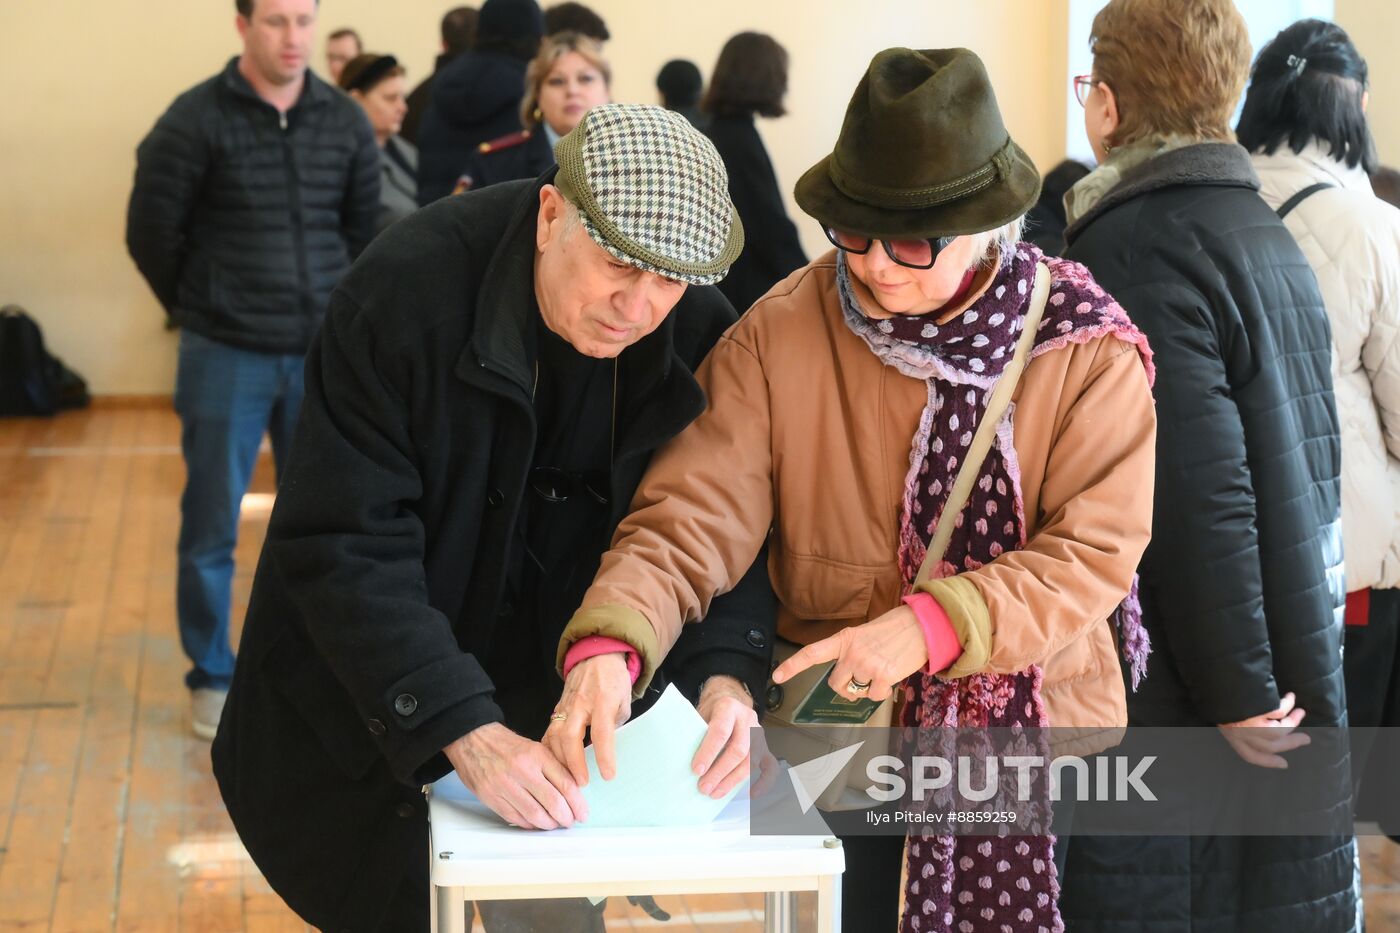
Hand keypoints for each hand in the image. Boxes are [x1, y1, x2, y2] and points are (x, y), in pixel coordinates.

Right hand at [444, 723, 586, 829]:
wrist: (471, 739)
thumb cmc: (504, 744)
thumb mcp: (533, 747)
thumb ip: (552, 766)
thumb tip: (572, 790)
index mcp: (536, 755)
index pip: (565, 784)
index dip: (578, 803)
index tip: (582, 811)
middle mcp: (522, 770)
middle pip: (553, 802)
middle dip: (566, 817)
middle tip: (571, 821)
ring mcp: (505, 785)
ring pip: (535, 814)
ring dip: (549, 824)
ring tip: (555, 824)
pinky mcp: (491, 797)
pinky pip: (516, 818)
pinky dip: (529, 824)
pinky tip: (536, 823)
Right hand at [542, 653, 632, 785]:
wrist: (595, 656)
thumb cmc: (614, 679)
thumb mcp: (624, 699)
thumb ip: (616, 723)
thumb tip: (608, 748)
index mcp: (602, 700)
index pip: (602, 731)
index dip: (604, 755)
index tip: (608, 775)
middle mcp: (580, 703)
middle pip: (570, 736)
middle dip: (574, 762)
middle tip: (581, 782)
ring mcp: (565, 706)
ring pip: (555, 735)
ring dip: (560, 760)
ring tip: (567, 779)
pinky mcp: (557, 709)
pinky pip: (549, 732)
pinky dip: (549, 750)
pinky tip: (552, 765)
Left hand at [691, 675, 778, 799]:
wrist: (729, 701)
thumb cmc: (712, 712)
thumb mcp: (701, 714)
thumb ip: (697, 734)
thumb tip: (684, 762)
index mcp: (729, 707)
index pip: (721, 731)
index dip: (709, 752)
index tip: (697, 770)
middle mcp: (748, 720)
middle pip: (738, 749)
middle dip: (720, 772)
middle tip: (704, 787)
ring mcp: (759, 734)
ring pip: (751, 761)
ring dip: (733, 780)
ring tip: (716, 792)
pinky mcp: (766, 748)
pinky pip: (770, 767)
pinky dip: (763, 782)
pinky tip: (751, 793)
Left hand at [770, 606, 926, 701]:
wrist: (922, 625)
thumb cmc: (894, 629)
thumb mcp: (865, 634)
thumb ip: (851, 651)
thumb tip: (848, 677)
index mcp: (844, 639)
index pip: (812, 653)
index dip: (793, 666)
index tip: (777, 677)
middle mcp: (852, 652)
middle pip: (835, 683)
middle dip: (846, 686)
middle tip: (862, 677)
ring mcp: (866, 665)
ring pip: (854, 691)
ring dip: (865, 688)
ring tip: (880, 671)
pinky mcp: (882, 676)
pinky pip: (872, 697)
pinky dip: (881, 692)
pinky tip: (890, 676)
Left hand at [1218, 692, 1309, 768]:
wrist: (1215, 678)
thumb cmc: (1218, 695)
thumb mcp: (1224, 713)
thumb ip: (1237, 722)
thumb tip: (1262, 725)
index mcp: (1232, 736)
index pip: (1250, 755)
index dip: (1268, 761)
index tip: (1284, 764)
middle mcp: (1241, 734)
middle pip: (1272, 746)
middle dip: (1291, 743)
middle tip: (1306, 739)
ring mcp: (1250, 724)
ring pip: (1280, 731)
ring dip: (1293, 722)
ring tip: (1301, 712)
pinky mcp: (1259, 712)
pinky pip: (1280, 711)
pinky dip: (1288, 705)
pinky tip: (1290, 698)